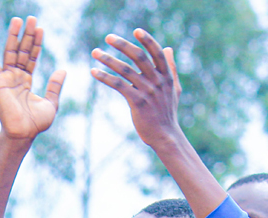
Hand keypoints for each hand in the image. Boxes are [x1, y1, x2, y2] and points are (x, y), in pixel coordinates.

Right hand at [0, 17, 65, 141]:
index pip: (31, 57)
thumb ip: (54, 86)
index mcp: (26, 81)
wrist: (24, 133)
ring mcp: (6, 78)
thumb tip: (62, 70)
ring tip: (17, 20)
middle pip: (21, 51)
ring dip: (13, 36)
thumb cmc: (36, 123)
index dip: (36, 43)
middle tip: (31, 18)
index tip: (40, 28)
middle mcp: (16, 77)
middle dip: (26, 35)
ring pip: (9, 52)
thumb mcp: (51, 103)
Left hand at [92, 29, 183, 150]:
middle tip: (108, 37)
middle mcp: (157, 81)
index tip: (136, 30)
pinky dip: (105, 77)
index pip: (156, 53)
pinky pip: (118, 85)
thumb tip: (168, 48)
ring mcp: (147, 91)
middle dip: (122, 44)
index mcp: (166, 76)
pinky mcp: (137, 102)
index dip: (147, 40)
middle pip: (138, 56)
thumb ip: (171, 68)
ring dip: (108, 59)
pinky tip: (94, 72)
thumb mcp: (173, 88)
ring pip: (125, 70)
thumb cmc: (167, 112)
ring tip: (95, 52)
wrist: (165, 135)